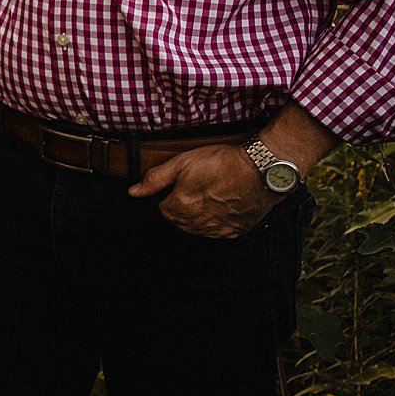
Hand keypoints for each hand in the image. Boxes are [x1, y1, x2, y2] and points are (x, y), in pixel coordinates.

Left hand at [128, 145, 277, 237]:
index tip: (178, 187)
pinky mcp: (234, 232)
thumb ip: (155, 179)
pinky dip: (216, 222)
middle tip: (197, 188)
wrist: (260, 169)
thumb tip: (134, 192)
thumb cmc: (222, 163)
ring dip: (197, 215)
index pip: (160, 211)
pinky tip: (222, 206)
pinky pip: (217, 233)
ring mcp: (216, 230)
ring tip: (210, 195)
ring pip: (196, 228)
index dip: (167, 197)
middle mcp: (196, 224)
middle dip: (181, 207)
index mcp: (179, 208)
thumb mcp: (182, 163)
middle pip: (177, 221)